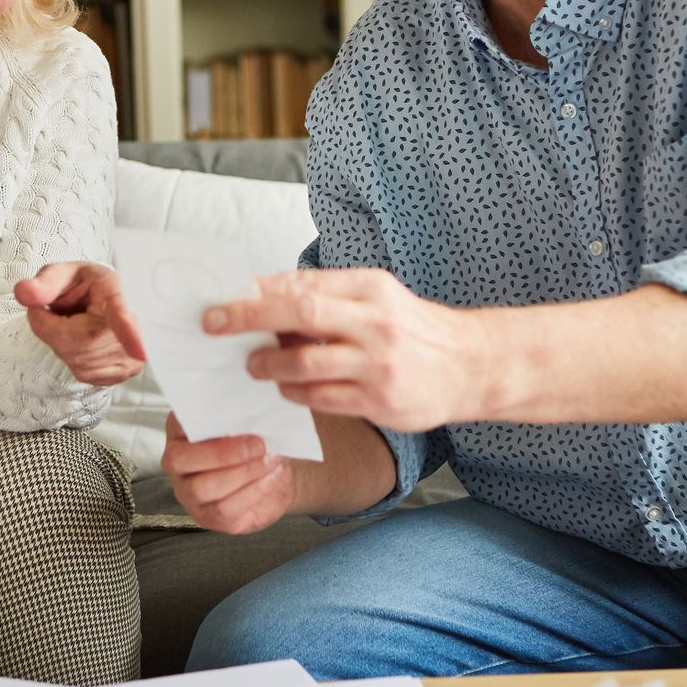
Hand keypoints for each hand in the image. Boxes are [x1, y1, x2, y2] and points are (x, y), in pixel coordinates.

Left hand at [15, 261, 146, 385]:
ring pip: (78, 360)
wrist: (101, 302)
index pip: (121, 313)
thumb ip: (42, 284)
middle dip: (54, 330)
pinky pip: (86, 373)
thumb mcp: (58, 275)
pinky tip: (85, 341)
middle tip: (61, 313)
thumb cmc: (81, 287)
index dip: (129, 332)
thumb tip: (24, 292)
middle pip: (76, 341)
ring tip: (77, 324)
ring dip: (65, 346)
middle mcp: (134, 322)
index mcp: (116, 289)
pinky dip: (76, 360)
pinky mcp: (129, 369)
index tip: (139, 351)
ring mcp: (135, 350)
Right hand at [161, 414, 294, 533]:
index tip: (237, 418)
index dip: (202, 422)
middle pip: (181, 460)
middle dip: (223, 453)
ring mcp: (188, 493)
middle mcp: (177, 462)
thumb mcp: (248, 422)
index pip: (178, 424)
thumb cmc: (255, 440)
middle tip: (258, 445)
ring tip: (270, 461)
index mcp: (180, 431)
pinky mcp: (207, 517)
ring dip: (243, 473)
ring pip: (203, 488)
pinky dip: (252, 492)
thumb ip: (241, 415)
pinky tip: (271, 477)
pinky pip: (224, 510)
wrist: (274, 470)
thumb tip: (250, 412)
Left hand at [204, 268, 496, 432]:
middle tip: (214, 325)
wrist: (472, 366)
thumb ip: (327, 295)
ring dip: (268, 364)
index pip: (303, 284)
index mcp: (371, 288)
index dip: (257, 291)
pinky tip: (286, 388)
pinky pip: (322, 399)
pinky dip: (295, 393)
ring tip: (253, 364)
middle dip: (248, 318)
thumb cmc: (413, 329)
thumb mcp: (377, 297)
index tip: (222, 298)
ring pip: (305, 363)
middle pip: (300, 313)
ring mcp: (378, 365)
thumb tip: (264, 292)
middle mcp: (375, 323)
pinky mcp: (380, 402)